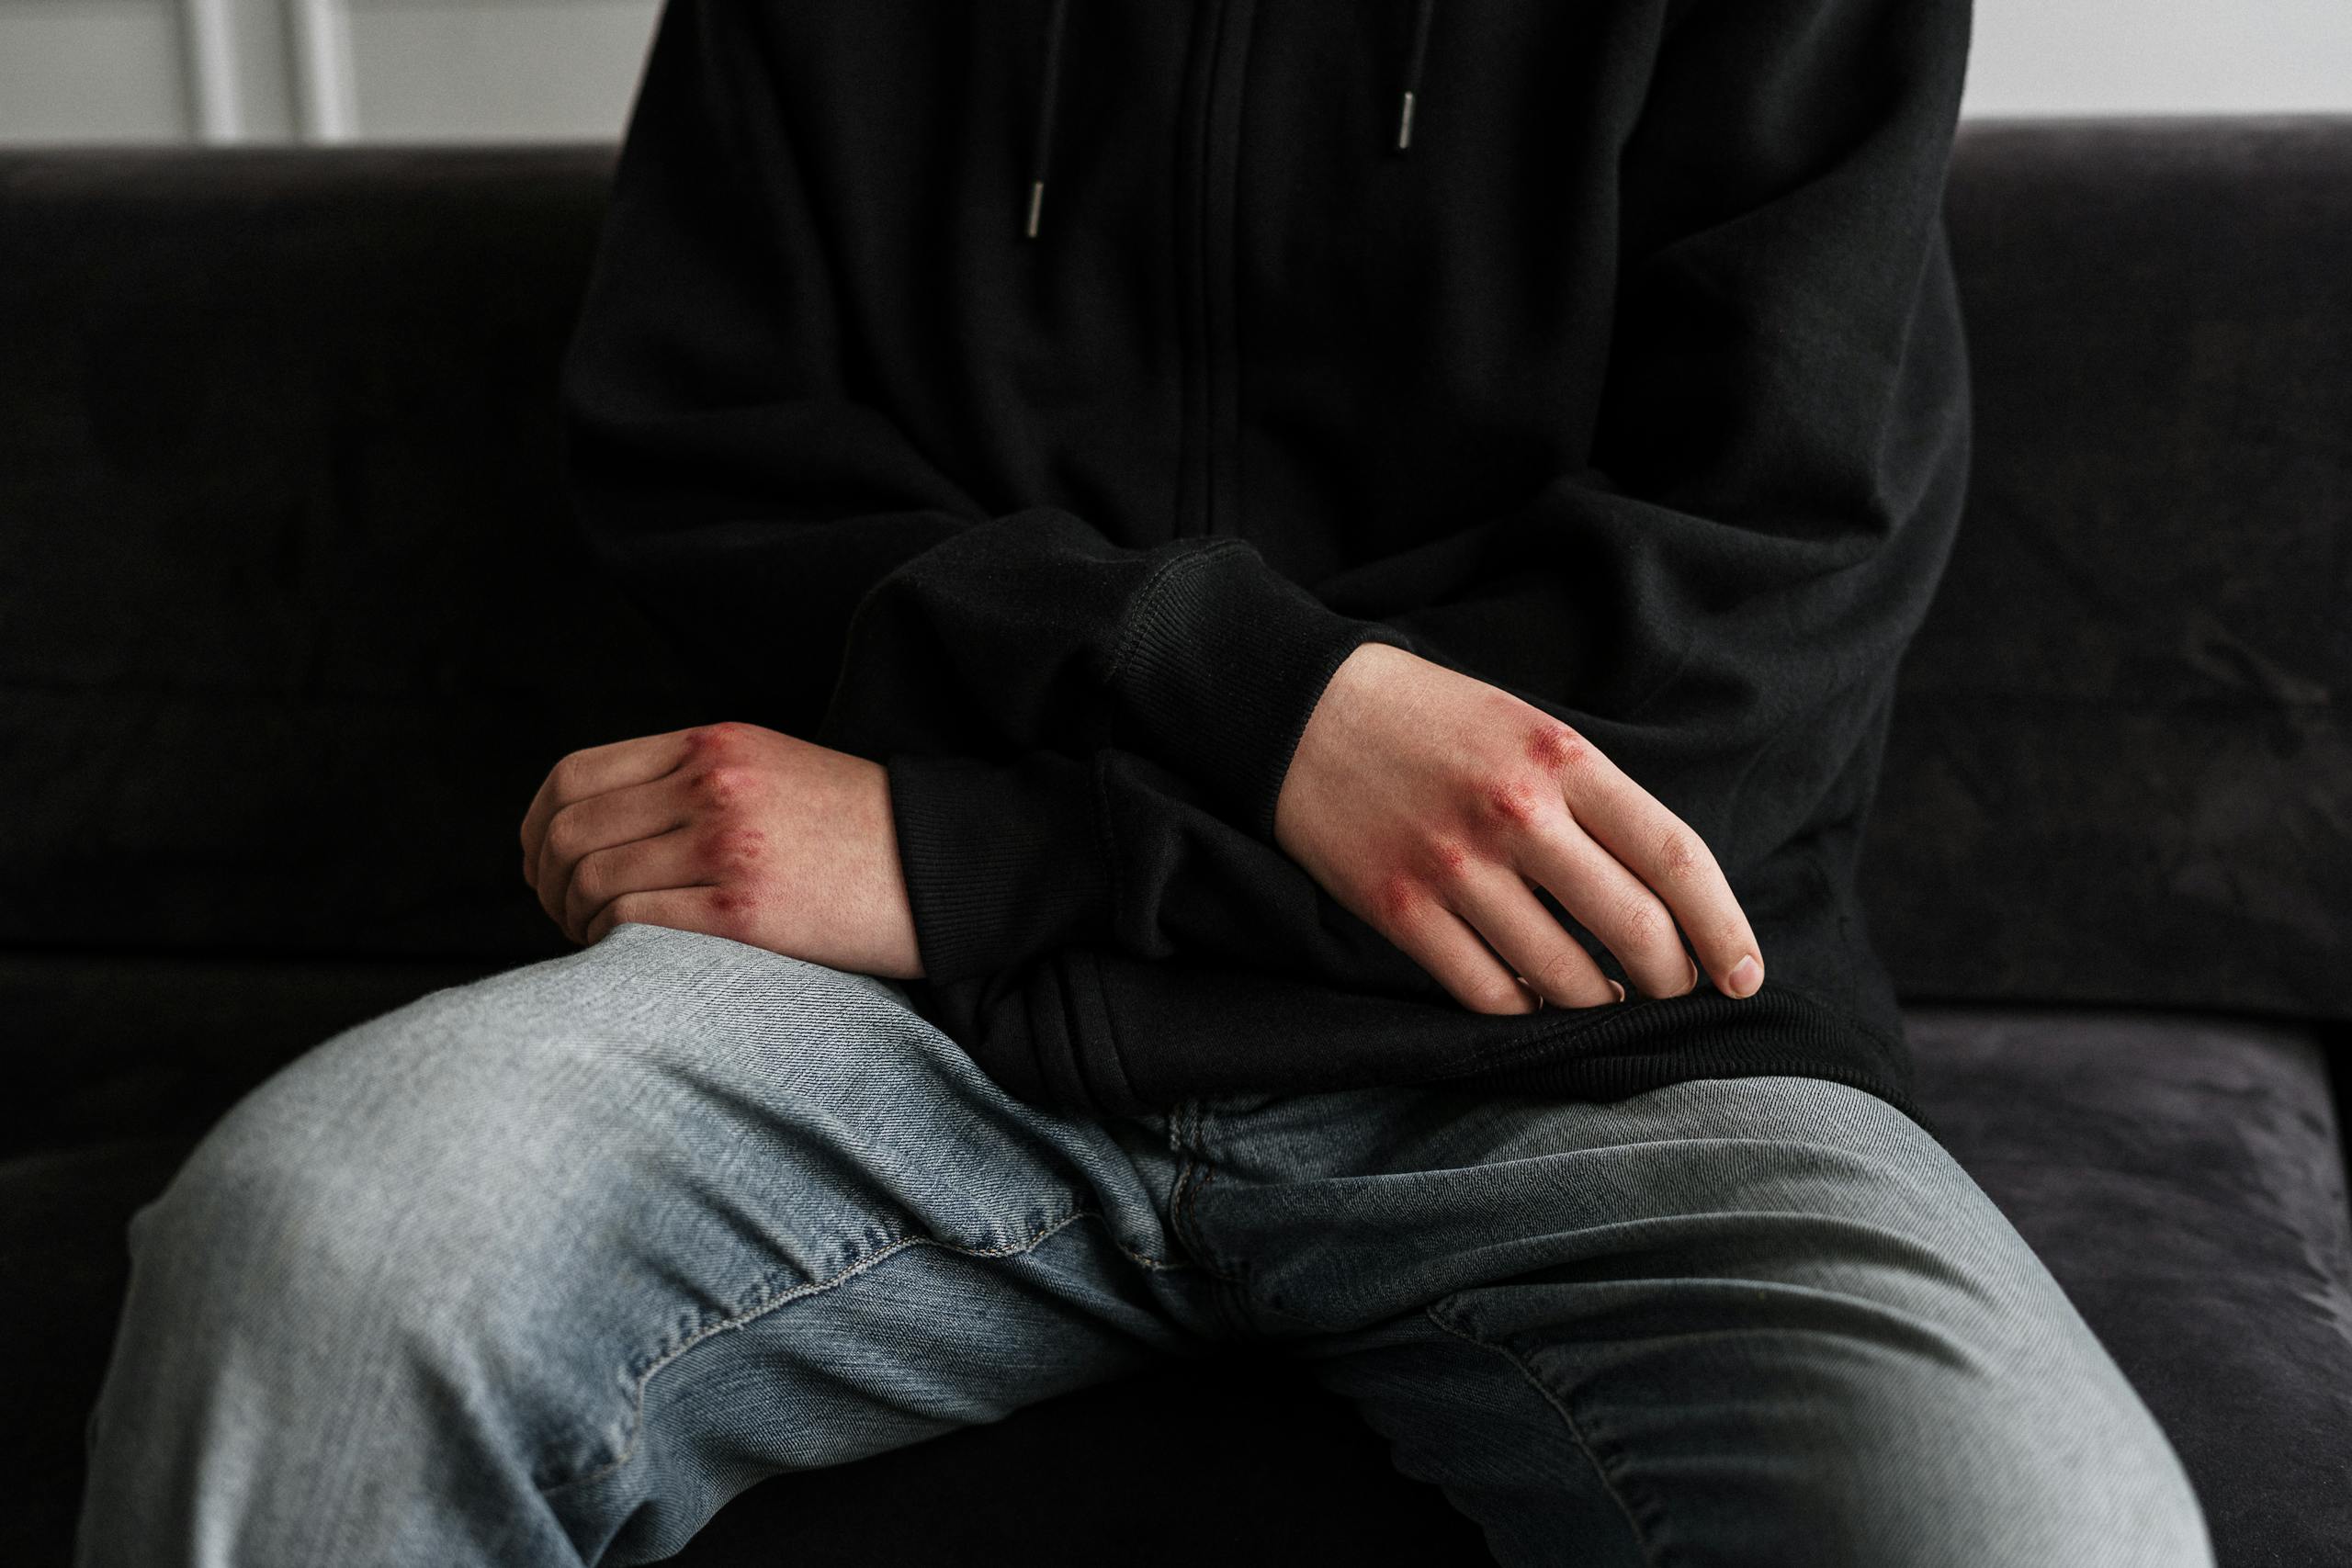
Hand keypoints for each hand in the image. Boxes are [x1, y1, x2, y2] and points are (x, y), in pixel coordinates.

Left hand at [517, 721, 922, 977]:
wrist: (947, 867)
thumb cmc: (861, 831)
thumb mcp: (774, 769)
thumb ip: (694, 781)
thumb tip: (607, 827)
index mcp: (713, 745)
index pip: (575, 776)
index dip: (537, 827)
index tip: (542, 863)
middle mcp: (711, 785)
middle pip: (570, 831)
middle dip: (546, 883)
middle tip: (562, 915)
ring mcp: (727, 845)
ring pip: (592, 882)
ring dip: (574, 921)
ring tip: (595, 943)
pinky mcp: (746, 910)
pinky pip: (633, 925)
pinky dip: (610, 946)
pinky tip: (626, 959)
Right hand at [1274, 643, 1762, 1014]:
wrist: (1300, 712)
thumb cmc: (1431, 720)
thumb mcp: (1528, 729)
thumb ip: (1593, 800)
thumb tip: (1662, 894)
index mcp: (1562, 759)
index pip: (1676, 858)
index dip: (1724, 928)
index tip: (1744, 975)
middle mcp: (1517, 814)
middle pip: (1634, 928)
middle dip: (1670, 978)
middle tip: (1671, 988)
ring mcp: (1455, 867)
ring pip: (1565, 976)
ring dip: (1598, 1001)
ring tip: (1601, 993)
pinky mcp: (1400, 909)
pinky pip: (1488, 992)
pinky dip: (1524, 1007)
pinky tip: (1532, 993)